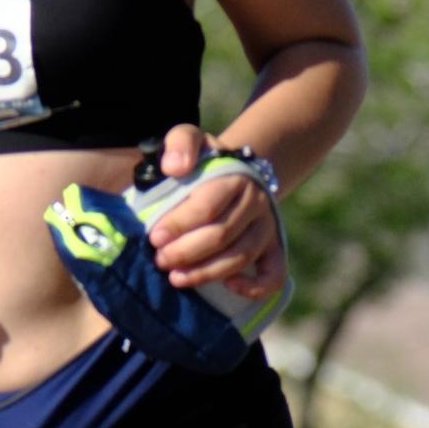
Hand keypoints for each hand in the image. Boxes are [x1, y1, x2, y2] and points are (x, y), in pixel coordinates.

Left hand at [144, 122, 284, 297]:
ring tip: (176, 277)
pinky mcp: (273, 249)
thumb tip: (174, 166)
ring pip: (240, 257)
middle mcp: (257, 202)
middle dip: (186, 252)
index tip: (154, 237)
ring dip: (206, 272)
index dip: (179, 224)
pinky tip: (229, 287)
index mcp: (236, 176)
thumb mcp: (191, 140)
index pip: (207, 205)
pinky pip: (274, 274)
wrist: (235, 175)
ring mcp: (267, 228)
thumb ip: (181, 143)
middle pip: (222, 235)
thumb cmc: (205, 163)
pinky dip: (255, 286)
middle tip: (160, 259)